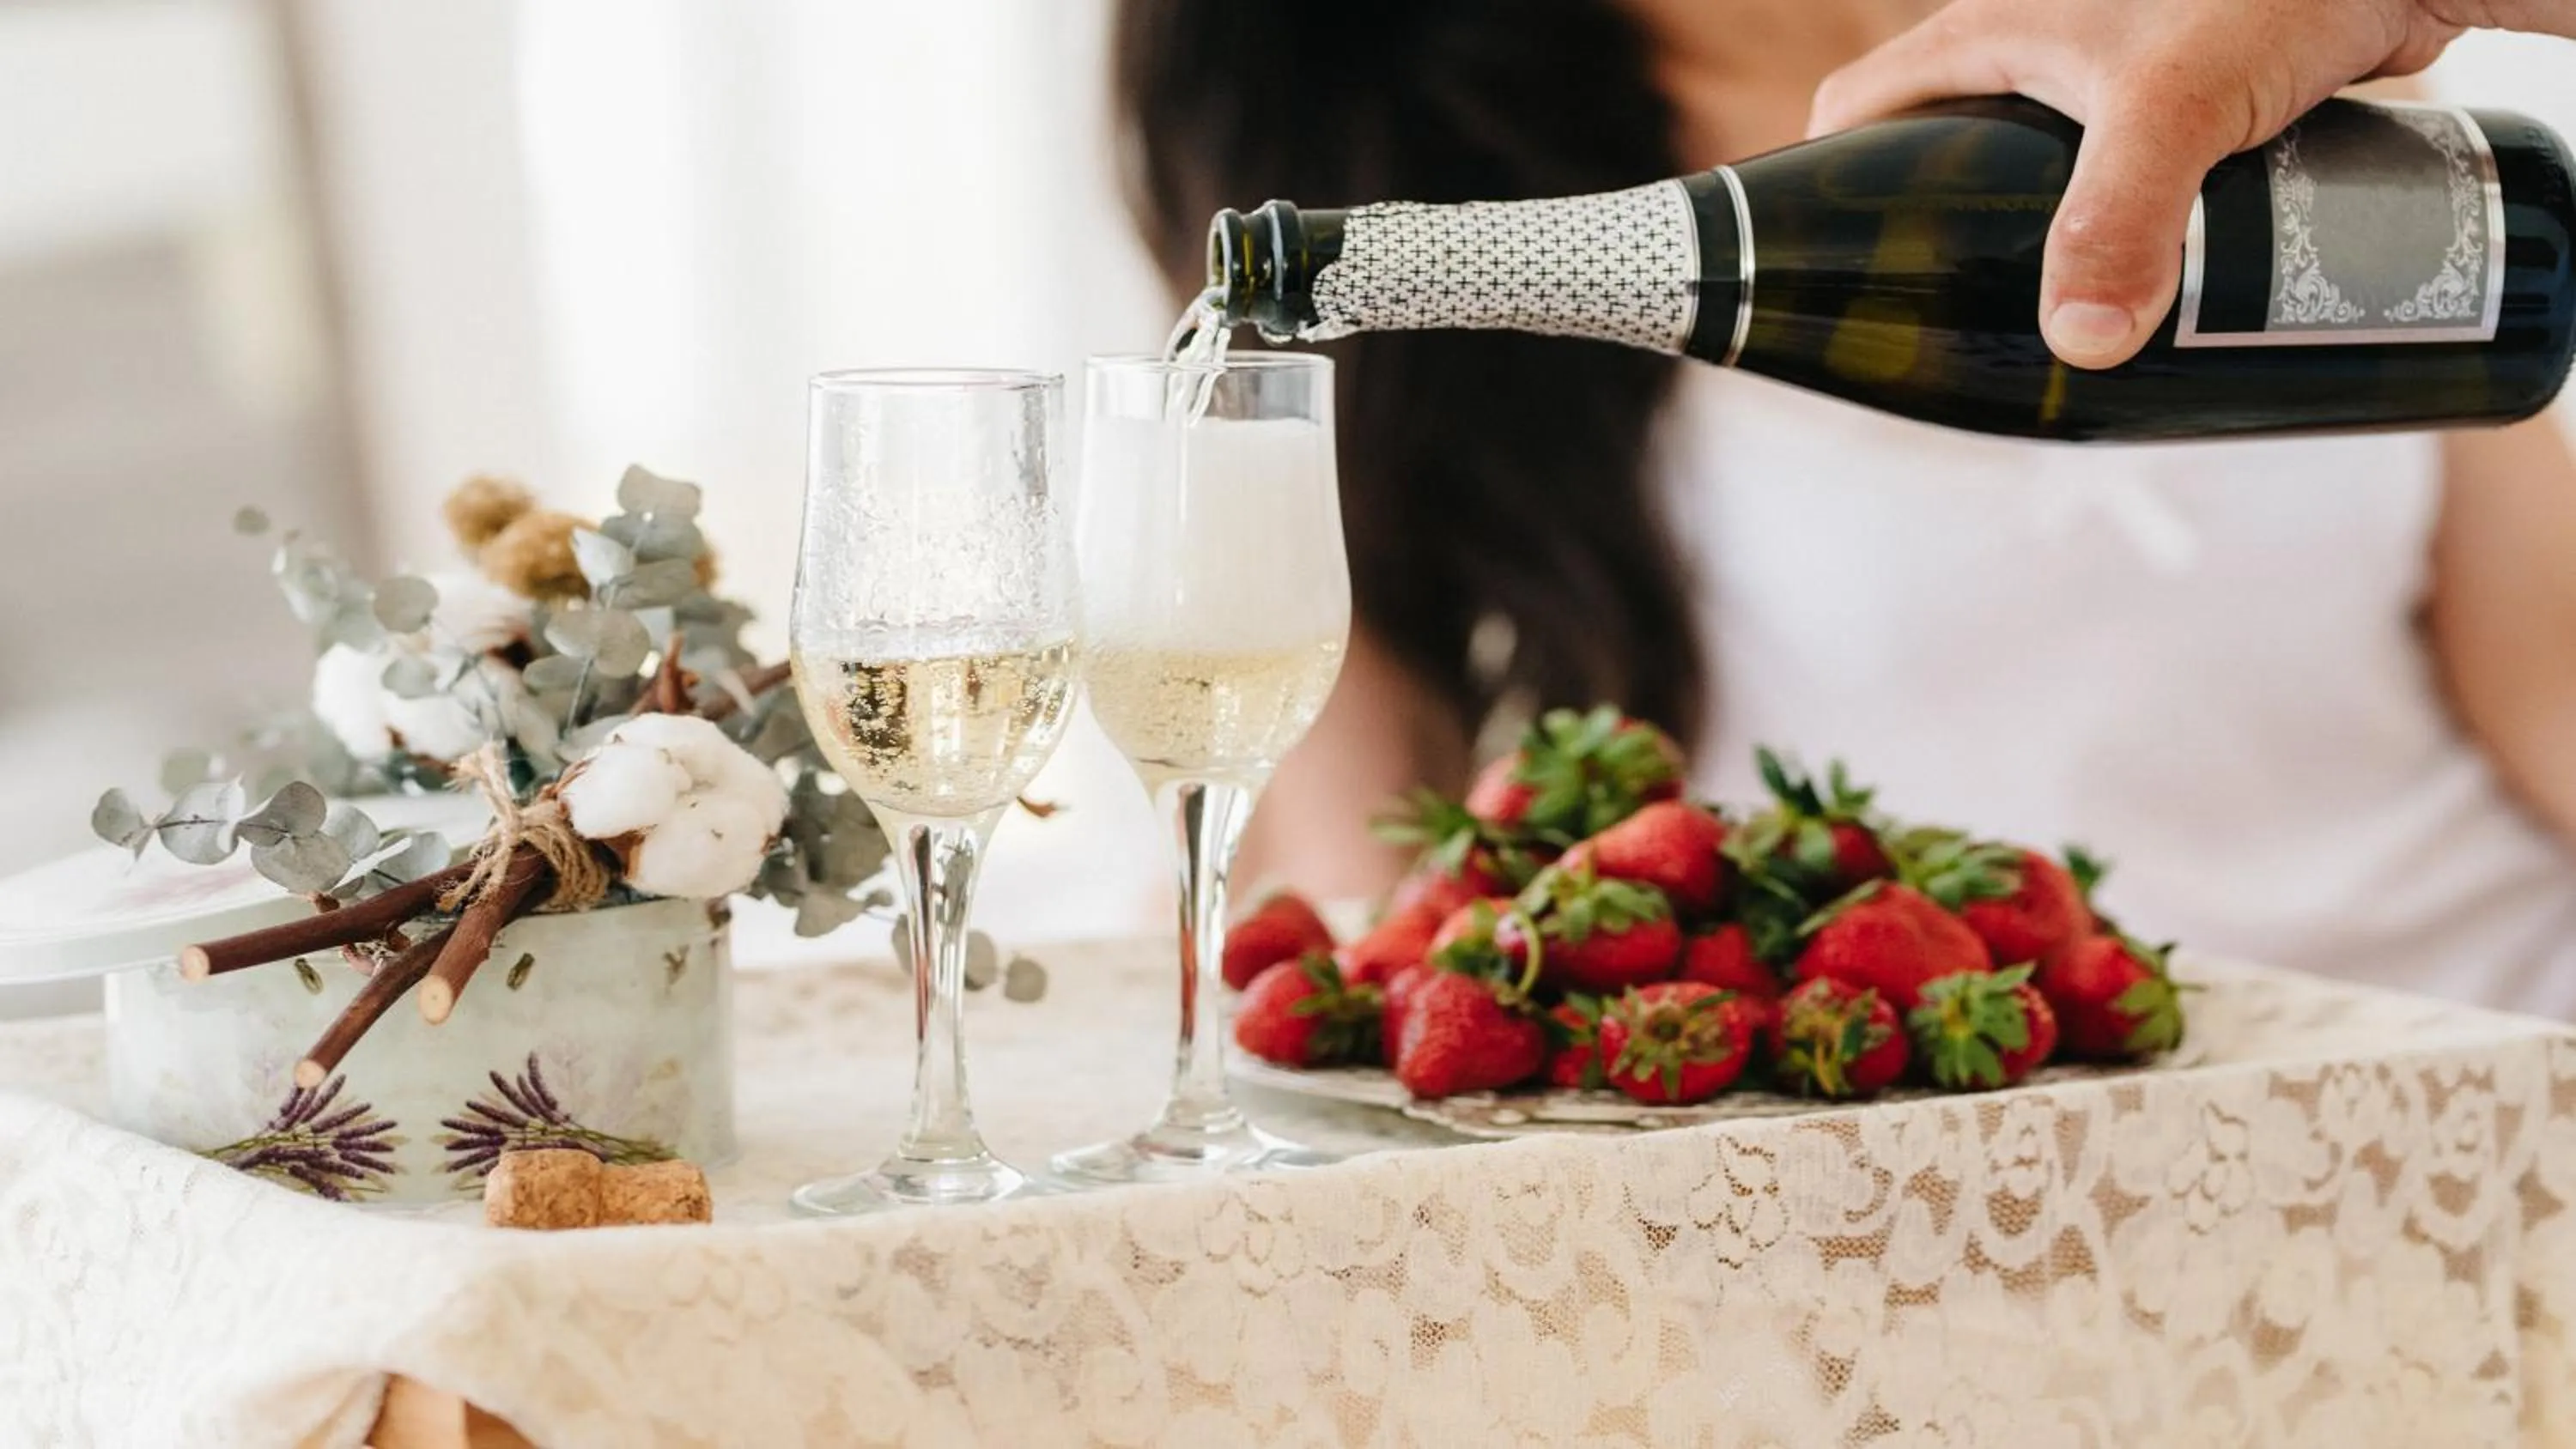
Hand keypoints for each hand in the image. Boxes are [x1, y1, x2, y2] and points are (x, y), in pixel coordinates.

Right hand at [1809, 0, 2575, 369]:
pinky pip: (2107, 185)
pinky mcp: (2175, 107)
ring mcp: (2103, 79)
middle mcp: (2032, 50)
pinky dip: (2105, 239)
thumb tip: (2079, 345)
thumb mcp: (2177, 109)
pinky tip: (2129, 299)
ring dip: (2025, 250)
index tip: (1831, 278)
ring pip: (2026, 178)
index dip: (1823, 190)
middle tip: (1948, 334)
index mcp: (1989, 32)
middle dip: (1935, 244)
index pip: (1856, 111)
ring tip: (2035, 335)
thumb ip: (2122, 221)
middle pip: (1938, 158)